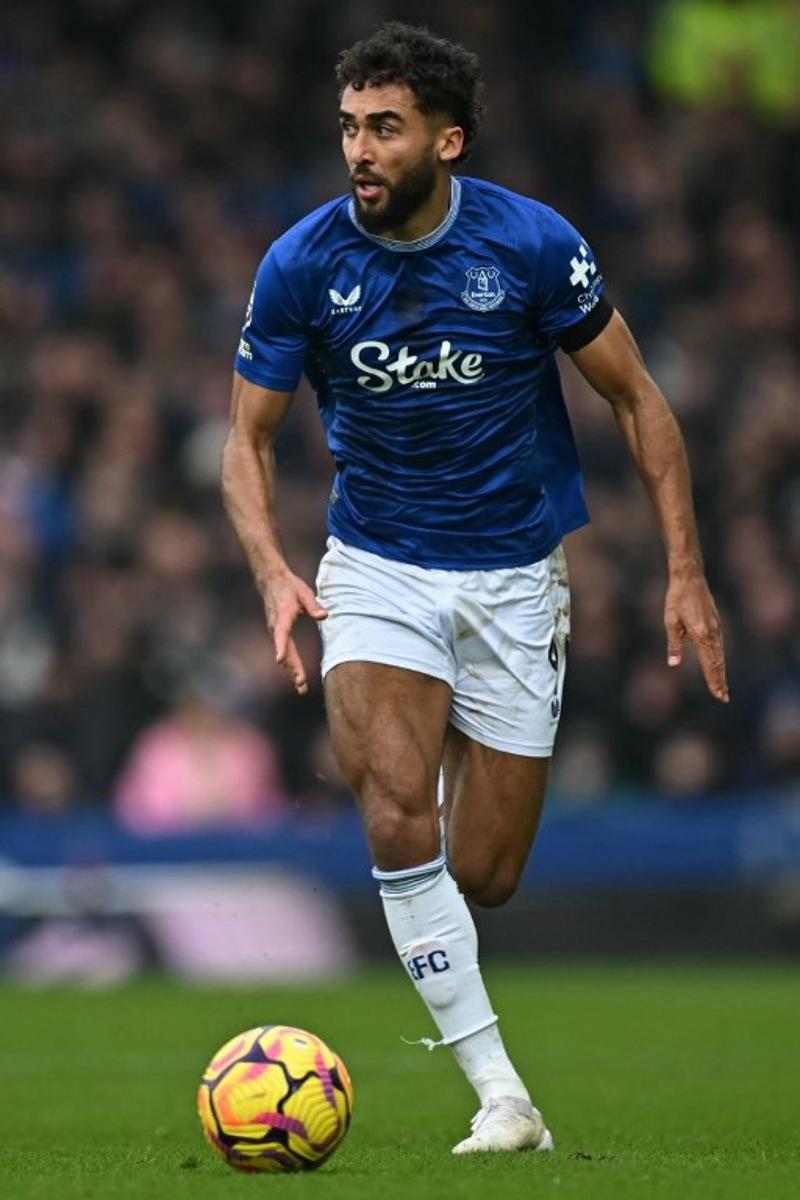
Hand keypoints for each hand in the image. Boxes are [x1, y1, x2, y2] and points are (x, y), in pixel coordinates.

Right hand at [263, 570, 327, 694]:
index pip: (281, 633)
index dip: (281, 646)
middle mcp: (276, 626)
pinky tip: (296, 675)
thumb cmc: (289, 586)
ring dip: (291, 670)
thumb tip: (324, 616)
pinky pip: (284, 651)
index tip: (280, 659)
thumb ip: (313, 605)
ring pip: (284, 654)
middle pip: (285, 650)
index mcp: (283, 616)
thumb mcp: (304, 592)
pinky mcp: (277, 633)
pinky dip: (290, 664)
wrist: (271, 581)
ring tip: (301, 687)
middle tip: (301, 684)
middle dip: (292, 668)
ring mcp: (275, 631)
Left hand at [664, 572, 728, 702]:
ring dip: (721, 671)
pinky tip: (718, 665)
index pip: (709, 663)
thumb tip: (673, 664)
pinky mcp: (717, 622)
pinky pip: (720, 645)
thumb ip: (674, 644)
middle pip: (718, 662)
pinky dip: (720, 658)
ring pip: (720, 654)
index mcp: (701, 633)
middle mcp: (713, 632)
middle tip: (723, 698)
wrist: (690, 577)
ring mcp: (717, 627)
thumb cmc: (676, 599)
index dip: (713, 680)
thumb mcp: (670, 621)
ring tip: (722, 687)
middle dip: (720, 680)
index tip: (718, 694)